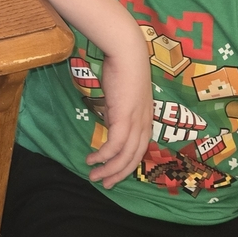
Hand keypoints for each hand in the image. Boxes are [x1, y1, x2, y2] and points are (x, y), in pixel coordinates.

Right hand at [85, 37, 152, 188]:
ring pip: (124, 156)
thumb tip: (109, 122)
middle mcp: (144, 124)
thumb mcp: (121, 95)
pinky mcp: (124, 118)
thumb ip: (117, 110)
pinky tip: (92, 158)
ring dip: (109, 169)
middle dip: (118, 174)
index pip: (139, 149)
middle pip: (133, 158)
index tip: (114, 172)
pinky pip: (114, 145)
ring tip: (94, 176)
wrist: (127, 53)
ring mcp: (136, 122)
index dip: (127, 163)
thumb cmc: (123, 68)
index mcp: (145, 119)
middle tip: (103, 183)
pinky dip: (104, 155)